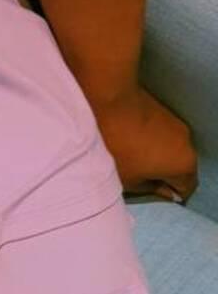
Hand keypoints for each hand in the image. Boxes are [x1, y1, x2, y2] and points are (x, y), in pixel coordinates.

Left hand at [90, 84, 198, 204]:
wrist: (105, 98)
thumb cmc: (116, 147)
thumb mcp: (127, 181)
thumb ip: (149, 190)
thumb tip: (164, 191)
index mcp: (185, 164)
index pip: (184, 190)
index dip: (165, 195)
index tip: (145, 194)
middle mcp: (187, 142)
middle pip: (177, 168)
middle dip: (159, 175)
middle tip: (133, 177)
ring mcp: (174, 122)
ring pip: (166, 148)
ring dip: (152, 155)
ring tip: (126, 157)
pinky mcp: (160, 109)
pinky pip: (157, 133)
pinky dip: (146, 140)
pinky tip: (125, 139)